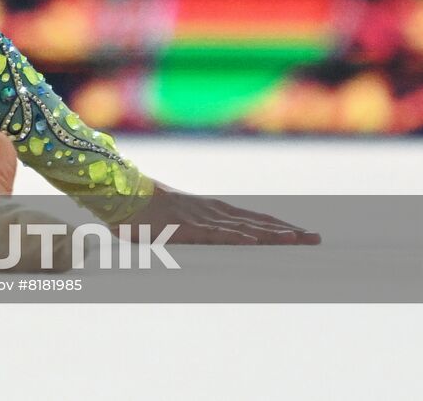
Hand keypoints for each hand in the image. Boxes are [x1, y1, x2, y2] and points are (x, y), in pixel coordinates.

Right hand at [114, 180, 319, 244]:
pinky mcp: (189, 227)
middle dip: (287, 231)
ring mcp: (202, 219)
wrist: (117, 194)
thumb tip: (189, 235)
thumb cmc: (137, 209)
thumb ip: (184, 228)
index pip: (251, 218)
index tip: (300, 232)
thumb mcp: (167, 220)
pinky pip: (218, 234)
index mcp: (208, 210)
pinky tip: (258, 240)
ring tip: (299, 240)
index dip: (276, 225)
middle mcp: (211, 212)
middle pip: (257, 222)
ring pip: (244, 228)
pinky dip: (240, 237)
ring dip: (273, 234)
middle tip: (317, 239)